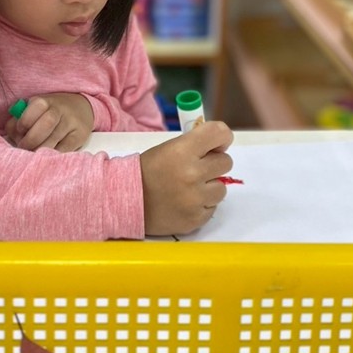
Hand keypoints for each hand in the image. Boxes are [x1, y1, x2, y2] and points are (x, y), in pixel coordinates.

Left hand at [6, 93, 94, 151]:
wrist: (81, 108)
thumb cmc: (49, 112)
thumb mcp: (34, 109)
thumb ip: (19, 120)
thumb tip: (14, 134)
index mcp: (45, 101)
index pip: (37, 106)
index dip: (25, 120)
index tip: (20, 130)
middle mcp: (60, 110)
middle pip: (46, 123)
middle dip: (31, 139)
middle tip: (24, 148)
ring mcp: (71, 123)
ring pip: (55, 139)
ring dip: (40, 150)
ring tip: (33, 154)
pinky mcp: (80, 136)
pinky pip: (65, 149)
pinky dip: (53, 155)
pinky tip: (47, 156)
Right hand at [139, 121, 233, 236]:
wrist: (126, 201)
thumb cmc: (148, 171)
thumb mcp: (168, 148)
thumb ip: (195, 145)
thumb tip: (221, 146)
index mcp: (183, 150)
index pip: (219, 133)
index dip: (222, 137)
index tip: (217, 144)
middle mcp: (192, 173)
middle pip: (226, 162)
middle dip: (214, 164)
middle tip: (198, 168)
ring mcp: (195, 199)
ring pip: (222, 188)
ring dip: (209, 187)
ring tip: (189, 188)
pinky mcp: (195, 219)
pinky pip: (213, 207)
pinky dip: (202, 205)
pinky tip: (185, 202)